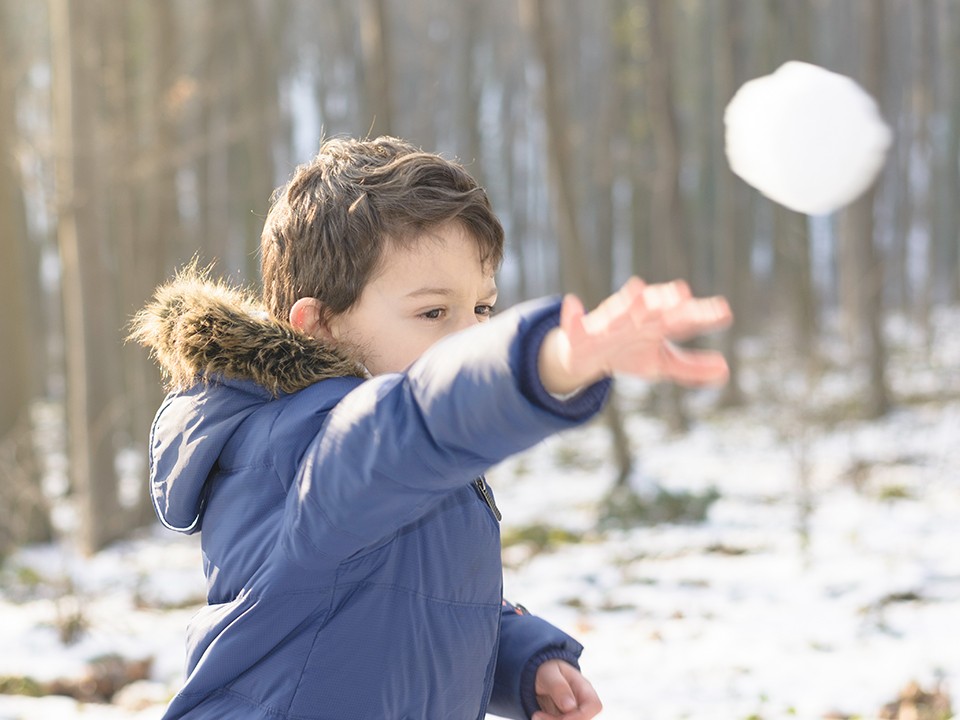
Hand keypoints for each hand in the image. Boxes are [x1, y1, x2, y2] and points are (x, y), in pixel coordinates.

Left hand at [532, 660, 601, 719]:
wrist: (539, 674)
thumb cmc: (546, 670)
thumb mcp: (549, 673)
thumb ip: (558, 687)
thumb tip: (571, 706)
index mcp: (584, 687)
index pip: (594, 705)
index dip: (580, 716)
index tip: (562, 718)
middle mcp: (582, 702)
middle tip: (537, 716)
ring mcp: (574, 712)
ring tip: (536, 716)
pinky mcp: (564, 718)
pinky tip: (537, 716)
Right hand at [538, 277, 732, 394]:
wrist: (589, 355)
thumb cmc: (630, 352)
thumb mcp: (662, 363)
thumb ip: (692, 368)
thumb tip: (725, 371)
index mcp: (657, 325)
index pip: (684, 319)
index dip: (702, 315)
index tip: (724, 312)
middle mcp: (635, 318)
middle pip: (654, 309)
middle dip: (665, 302)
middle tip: (682, 293)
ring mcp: (607, 323)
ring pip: (618, 311)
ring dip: (627, 301)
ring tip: (638, 290)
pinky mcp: (580, 332)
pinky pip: (574, 324)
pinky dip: (572, 315)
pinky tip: (572, 303)